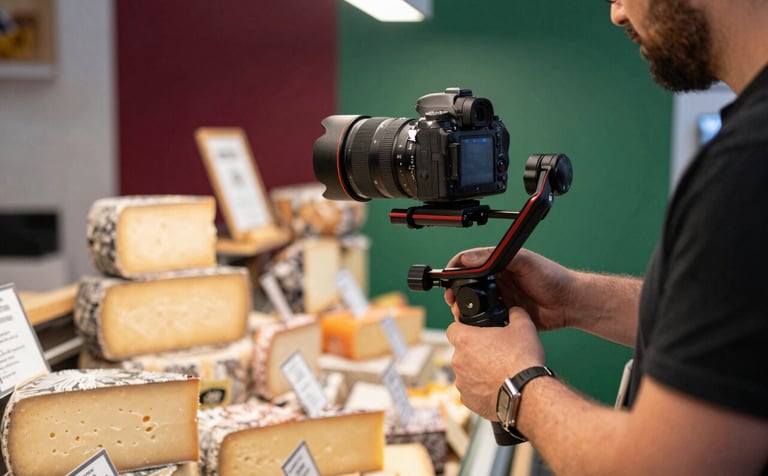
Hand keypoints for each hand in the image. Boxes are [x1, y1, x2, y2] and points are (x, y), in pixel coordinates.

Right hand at [444, 247, 574, 331]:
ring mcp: (501, 298)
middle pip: (467, 285)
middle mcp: (498, 280)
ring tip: (461, 314)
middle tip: (452, 301)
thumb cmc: (553, 277)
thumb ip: (497, 257)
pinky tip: (478, 325)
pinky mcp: (506, 315)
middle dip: (456, 293)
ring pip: (474, 304)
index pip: (469, 263)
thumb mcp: (525, 261)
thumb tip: (470, 258)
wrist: (570, 303)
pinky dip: (480, 323)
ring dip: (466, 309)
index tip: (448, 280)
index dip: (455, 270)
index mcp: (499, 264)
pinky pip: (487, 319)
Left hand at [446, 306, 544, 420]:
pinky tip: (497, 387)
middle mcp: (458, 361)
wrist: (527, 394)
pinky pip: (471, 391)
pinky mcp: (468, 400)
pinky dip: (481, 389)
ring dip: (477, 371)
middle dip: (475, 352)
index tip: (474, 333)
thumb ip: (515, 314)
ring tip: (499, 372)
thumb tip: (514, 311)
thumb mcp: (524, 327)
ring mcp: (461, 383)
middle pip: (461, 352)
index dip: (464, 329)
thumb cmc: (522, 361)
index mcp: (465, 340)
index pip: (453, 328)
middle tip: (494, 354)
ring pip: (466, 372)